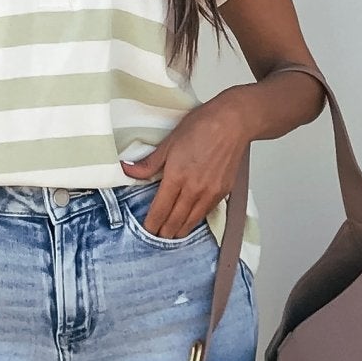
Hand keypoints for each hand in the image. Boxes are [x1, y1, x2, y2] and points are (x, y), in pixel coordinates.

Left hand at [118, 90, 251, 237]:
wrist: (233, 123)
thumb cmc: (202, 126)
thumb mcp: (169, 142)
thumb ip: (149, 163)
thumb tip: (128, 170)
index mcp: (176, 177)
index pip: (160, 210)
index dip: (152, 224)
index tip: (146, 230)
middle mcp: (193, 189)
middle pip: (175, 221)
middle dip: (164, 233)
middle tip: (157, 237)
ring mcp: (210, 192)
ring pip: (192, 221)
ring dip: (180, 230)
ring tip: (172, 235)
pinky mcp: (223, 192)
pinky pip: (206, 212)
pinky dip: (196, 219)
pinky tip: (190, 221)